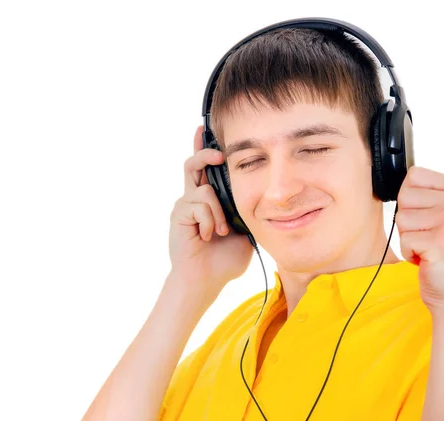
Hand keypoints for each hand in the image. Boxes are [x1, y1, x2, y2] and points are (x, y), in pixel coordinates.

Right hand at [168, 125, 253, 301]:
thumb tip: (264, 195)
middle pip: (194, 163)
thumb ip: (247, 211)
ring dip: (218, 211)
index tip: (206, 129)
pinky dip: (211, 221)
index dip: (204, 147)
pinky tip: (208, 236)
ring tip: (221, 230)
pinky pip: (200, 204)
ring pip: (203, 187)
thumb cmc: (226, 258)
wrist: (207, 279)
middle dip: (204, 151)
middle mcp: (194, 198)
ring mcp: (185, 204)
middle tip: (218, 153)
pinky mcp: (179, 213)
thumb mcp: (245, 230)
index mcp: (210, 200)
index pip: (206, 169)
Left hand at [395, 165, 443, 313]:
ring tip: (430, 247)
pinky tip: (428, 259)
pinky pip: (404, 240)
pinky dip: (410, 254)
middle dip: (409, 221)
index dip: (412, 201)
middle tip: (429, 236)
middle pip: (404, 196)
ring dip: (409, 238)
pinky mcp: (441, 242)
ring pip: (401, 219)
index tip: (429, 218)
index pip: (413, 176)